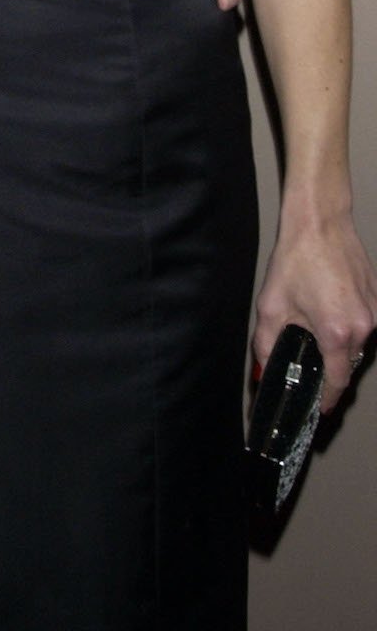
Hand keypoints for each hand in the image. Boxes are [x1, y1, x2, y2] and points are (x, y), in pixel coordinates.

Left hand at [254, 212, 376, 411]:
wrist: (320, 222)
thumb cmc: (297, 258)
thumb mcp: (272, 305)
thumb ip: (267, 345)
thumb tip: (265, 370)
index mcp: (338, 332)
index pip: (337, 381)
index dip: (327, 399)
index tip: (320, 409)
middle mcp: (364, 326)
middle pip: (347, 362)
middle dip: (328, 365)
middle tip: (306, 357)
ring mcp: (375, 312)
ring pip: (357, 343)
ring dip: (338, 342)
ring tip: (314, 321)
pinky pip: (364, 323)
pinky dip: (348, 323)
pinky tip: (327, 305)